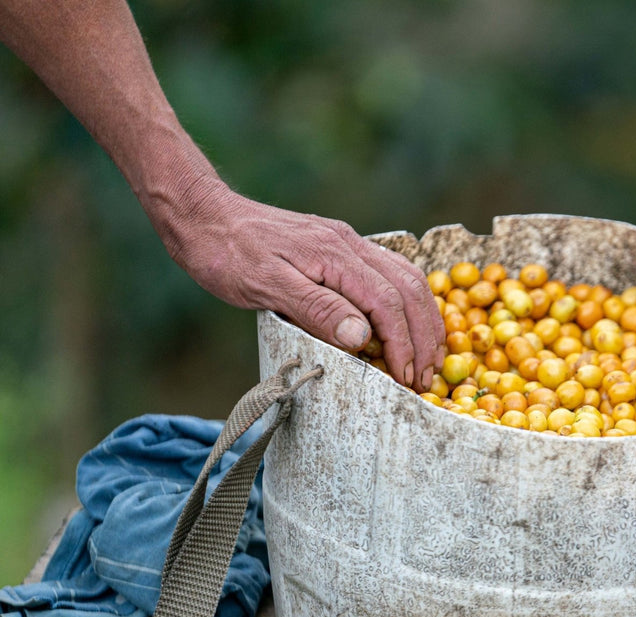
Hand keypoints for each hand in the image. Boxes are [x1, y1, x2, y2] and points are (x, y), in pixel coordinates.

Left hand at [151, 175, 444, 391]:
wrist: (203, 214)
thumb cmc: (226, 255)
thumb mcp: (266, 287)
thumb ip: (318, 309)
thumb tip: (364, 337)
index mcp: (336, 256)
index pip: (387, 303)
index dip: (403, 344)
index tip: (407, 378)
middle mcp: (350, 245)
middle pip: (409, 288)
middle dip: (425, 334)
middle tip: (427, 374)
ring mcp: (347, 243)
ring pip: (406, 277)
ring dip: (423, 317)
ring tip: (427, 353)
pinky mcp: (339, 247)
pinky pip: (390, 272)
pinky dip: (407, 300)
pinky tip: (405, 320)